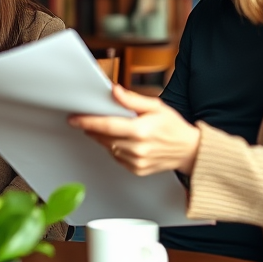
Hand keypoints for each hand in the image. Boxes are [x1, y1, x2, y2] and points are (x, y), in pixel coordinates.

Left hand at [68, 84, 199, 175]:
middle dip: (93, 128)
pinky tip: (124, 141)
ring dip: (104, 138)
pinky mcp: (136, 170)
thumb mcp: (155, 106)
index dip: (87, 121)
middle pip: (104, 137)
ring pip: (109, 148)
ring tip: (111, 128)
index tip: (73, 118)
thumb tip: (114, 91)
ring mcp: (136, 161)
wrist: (189, 150)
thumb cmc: (173, 126)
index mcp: (140, 131)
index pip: (106, 126)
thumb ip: (132, 100)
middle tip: (86, 120)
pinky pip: (117, 157)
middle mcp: (137, 148)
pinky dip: (115, 148)